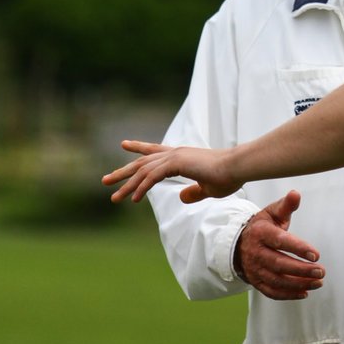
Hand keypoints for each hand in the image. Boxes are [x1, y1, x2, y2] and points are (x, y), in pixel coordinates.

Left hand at [102, 140, 238, 203]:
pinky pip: (153, 177)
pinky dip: (142, 188)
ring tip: (114, 197)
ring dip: (127, 184)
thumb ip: (194, 192)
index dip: (139, 148)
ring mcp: (175, 157)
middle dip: (123, 171)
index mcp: (181, 156)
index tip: (124, 144)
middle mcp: (175, 153)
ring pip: (143, 171)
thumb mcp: (208, 188)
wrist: (238, 167)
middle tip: (105, 180)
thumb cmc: (229, 176)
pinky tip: (134, 199)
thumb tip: (181, 197)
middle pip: (142, 162)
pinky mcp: (177, 163)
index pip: (155, 151)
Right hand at [234, 191, 324, 299]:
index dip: (298, 248)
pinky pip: (272, 291)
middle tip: (321, 271)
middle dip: (302, 270)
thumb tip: (296, 194)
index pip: (280, 241)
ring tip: (318, 282)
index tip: (316, 254)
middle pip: (279, 264)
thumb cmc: (262, 226)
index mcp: (261, 233)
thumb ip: (286, 205)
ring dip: (299, 283)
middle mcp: (256, 253)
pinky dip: (288, 295)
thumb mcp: (272, 212)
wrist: (239, 243)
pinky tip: (304, 292)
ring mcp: (255, 269)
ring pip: (277, 280)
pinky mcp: (256, 281)